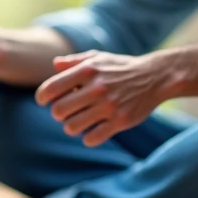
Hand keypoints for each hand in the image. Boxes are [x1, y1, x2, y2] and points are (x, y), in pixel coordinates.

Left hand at [34, 50, 170, 146]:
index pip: (50, 89)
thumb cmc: (120, 67)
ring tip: (78, 122)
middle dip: (58, 114)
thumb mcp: (98, 58)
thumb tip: (54, 64)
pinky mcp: (120, 121)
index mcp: (87, 70)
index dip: (42, 98)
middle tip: (65, 113)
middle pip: (58, 111)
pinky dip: (88, 138)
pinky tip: (93, 130)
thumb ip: (74, 61)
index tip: (45, 102)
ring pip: (72, 127)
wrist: (155, 76)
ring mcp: (109, 106)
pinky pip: (92, 138)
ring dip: (72, 127)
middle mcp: (96, 88)